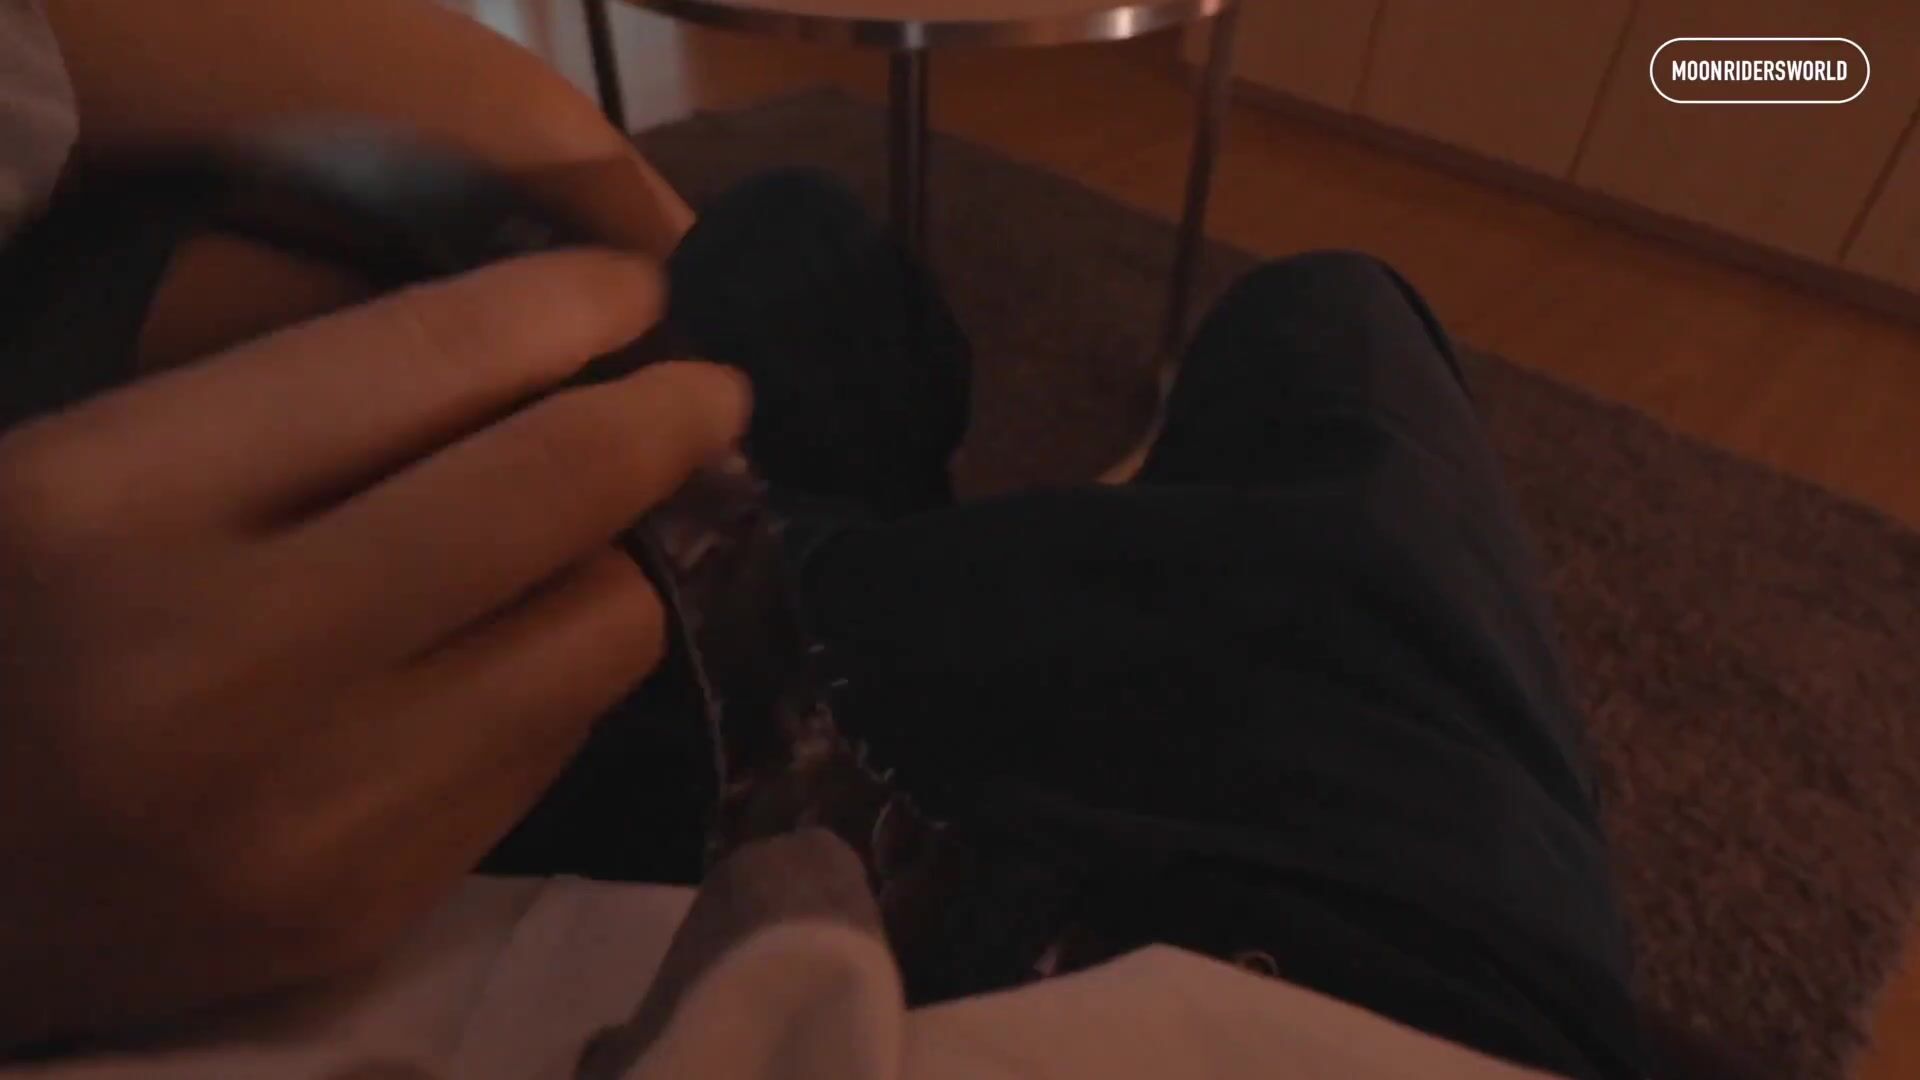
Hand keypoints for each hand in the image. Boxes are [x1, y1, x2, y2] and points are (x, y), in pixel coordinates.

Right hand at [0, 249, 748, 1047]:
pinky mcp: (371, 906)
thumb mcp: (97, 472)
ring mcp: (312, 812)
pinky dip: (561, 673)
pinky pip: (555, 745)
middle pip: (549, 496)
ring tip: (592, 532)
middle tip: (710, 390)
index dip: (561, 305)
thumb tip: (550, 355)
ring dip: (624, 560)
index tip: (633, 286)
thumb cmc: (22, 635)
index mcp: (111, 507)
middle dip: (668, 421)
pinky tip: (513, 648)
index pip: (411, 361)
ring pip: (600, 634)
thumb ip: (302, 411)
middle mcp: (220, 665)